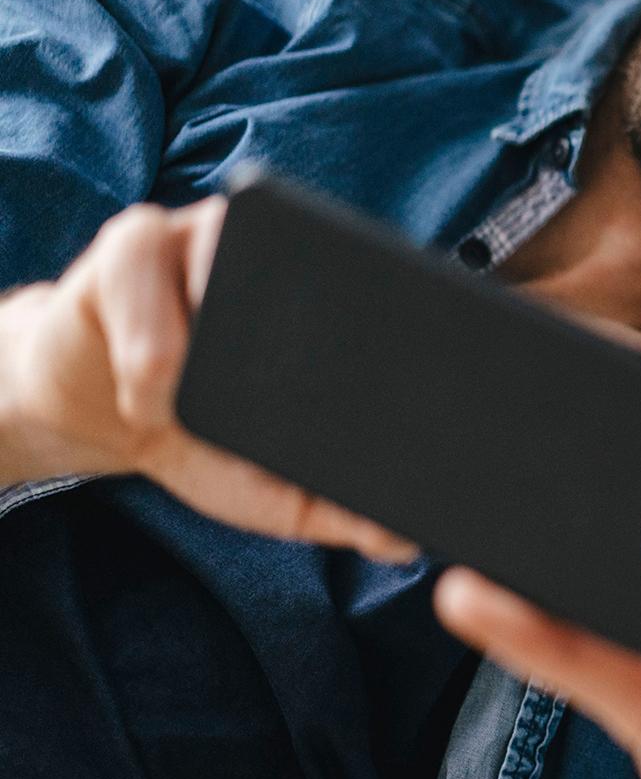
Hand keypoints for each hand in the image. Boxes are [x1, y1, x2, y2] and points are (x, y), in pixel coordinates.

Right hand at [0, 199, 415, 558]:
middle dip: (292, 320)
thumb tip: (403, 541)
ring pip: (223, 242)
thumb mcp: (272, 490)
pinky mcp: (134, 243)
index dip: (376, 311)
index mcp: (321, 300)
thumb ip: (334, 509)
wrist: (98, 413)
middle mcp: (271, 254)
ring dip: (208, 331)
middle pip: (302, 254)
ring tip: (188, 406)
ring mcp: (204, 237)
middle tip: (282, 384)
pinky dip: (145, 334)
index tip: (381, 367)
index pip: (366, 286)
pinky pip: (141, 261)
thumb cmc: (198, 441)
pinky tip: (148, 392)